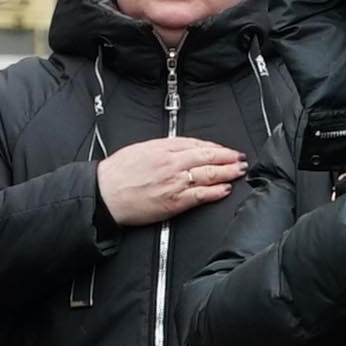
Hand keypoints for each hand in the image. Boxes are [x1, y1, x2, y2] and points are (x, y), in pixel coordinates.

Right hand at [97, 138, 247, 228]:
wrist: (105, 193)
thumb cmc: (117, 173)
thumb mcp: (141, 149)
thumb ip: (163, 147)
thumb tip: (182, 148)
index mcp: (163, 148)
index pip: (197, 144)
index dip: (215, 146)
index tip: (224, 149)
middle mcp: (171, 163)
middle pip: (207, 156)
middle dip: (227, 157)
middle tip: (240, 158)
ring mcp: (174, 182)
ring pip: (208, 174)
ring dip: (227, 172)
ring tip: (239, 171)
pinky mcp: (174, 202)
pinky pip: (200, 195)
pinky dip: (215, 192)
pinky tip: (225, 189)